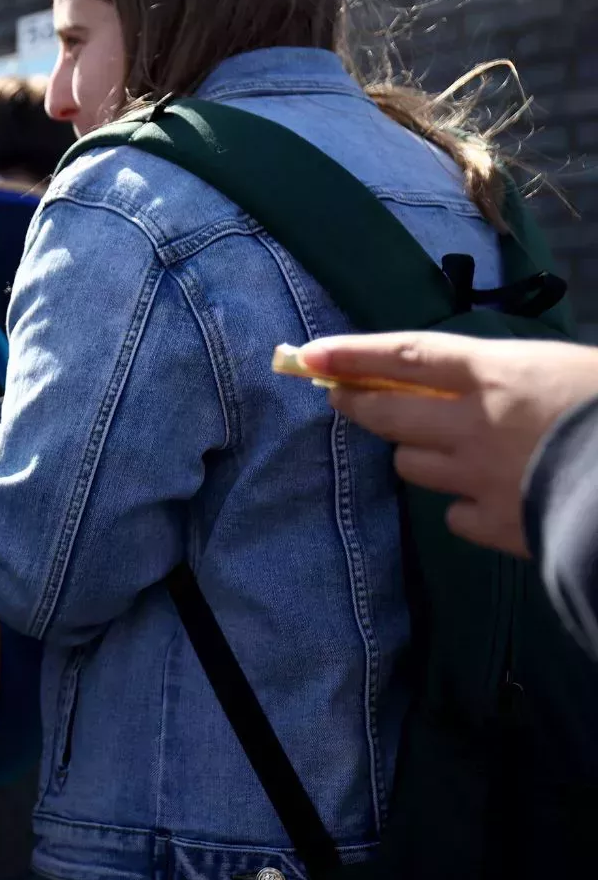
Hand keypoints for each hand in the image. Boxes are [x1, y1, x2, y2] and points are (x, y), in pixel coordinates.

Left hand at [298, 332, 597, 556]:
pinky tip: (487, 502)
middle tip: (340, 398)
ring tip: (436, 449)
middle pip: (388, 412)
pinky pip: (456, 516)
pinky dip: (464, 508)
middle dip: (356, 403)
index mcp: (501, 373)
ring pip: (413, 465)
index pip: (406, 356)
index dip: (352, 354)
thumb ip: (524, 376)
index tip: (310, 355)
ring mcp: (480, 477)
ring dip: (417, 454)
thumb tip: (491, 381)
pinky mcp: (497, 525)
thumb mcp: (578, 368)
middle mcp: (474, 423)